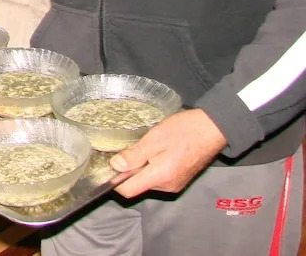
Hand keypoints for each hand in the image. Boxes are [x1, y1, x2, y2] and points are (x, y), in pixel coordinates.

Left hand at [111, 108, 226, 197]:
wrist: (212, 129)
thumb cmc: (184, 131)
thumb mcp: (154, 138)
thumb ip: (135, 155)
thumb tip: (115, 165)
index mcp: (160, 177)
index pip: (128, 191)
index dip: (114, 180)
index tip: (108, 164)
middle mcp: (167, 186)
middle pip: (137, 185)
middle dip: (128, 170)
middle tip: (127, 148)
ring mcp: (175, 184)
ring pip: (147, 181)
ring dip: (140, 167)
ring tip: (144, 147)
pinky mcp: (179, 179)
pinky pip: (158, 177)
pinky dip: (151, 166)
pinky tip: (154, 151)